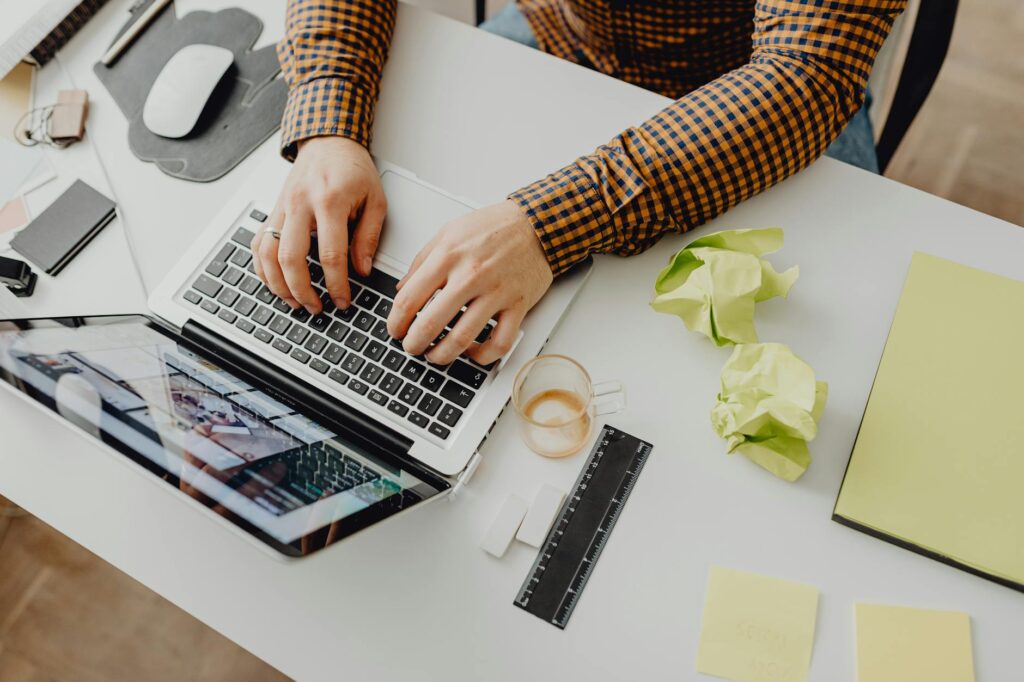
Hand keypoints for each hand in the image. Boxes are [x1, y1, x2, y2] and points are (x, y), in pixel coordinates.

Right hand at [252, 136, 386, 313]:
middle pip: (291, 258)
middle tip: (316, 307)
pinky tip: (275, 282)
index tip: (342, 300)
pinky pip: (258, 243)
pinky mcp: (273, 210)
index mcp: (330, 201)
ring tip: (295, 301)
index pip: (330, 253)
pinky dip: (262, 268)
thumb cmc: (353, 169)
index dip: (336, 284)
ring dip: (278, 284)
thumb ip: (369, 236)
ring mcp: (282, 207)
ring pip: (267, 253)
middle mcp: (300, 204)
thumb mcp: (376, 199)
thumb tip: (362, 270)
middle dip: (302, 290)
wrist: (328, 142)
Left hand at [387, 200, 552, 366]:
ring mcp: (495, 293)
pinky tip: (472, 352)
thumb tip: (402, 289)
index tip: (395, 330)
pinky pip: (499, 342)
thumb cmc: (494, 227)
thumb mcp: (448, 232)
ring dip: (442, 355)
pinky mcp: (517, 306)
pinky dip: (482, 356)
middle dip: (413, 344)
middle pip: (430, 324)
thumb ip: (422, 261)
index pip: (409, 299)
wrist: (537, 223)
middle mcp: (470, 276)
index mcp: (448, 256)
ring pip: (462, 339)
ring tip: (435, 356)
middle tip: (411, 347)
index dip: (396, 322)